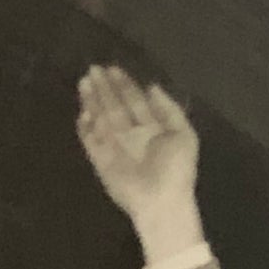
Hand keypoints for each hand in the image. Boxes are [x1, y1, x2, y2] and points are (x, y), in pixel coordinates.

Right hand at [76, 65, 203, 259]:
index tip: (114, 69)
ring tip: (85, 81)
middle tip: (94, 69)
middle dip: (105, 88)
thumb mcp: (184, 135)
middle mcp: (132, 135)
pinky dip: (85, 126)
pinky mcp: (100, 159)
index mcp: (153, 129)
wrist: (160, 200)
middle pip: (115, 106)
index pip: (135, 101)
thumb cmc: (176, 169)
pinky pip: (89, 139)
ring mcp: (115, 146)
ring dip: (92, 100)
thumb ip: (170, 110)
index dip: (125, 85)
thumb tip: (153, 86)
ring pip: (100, 117)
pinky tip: (83, 111)